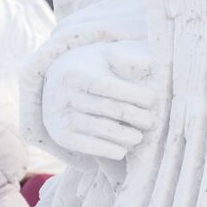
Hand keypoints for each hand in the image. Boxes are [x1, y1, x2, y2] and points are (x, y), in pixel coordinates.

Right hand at [42, 40, 156, 160]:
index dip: (133, 94)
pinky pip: (86, 146)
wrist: (53, 87)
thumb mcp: (102, 55)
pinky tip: (123, 150)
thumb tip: (149, 65)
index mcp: (74, 73)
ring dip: (124, 136)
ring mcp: (60, 116)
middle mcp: (64, 95)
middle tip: (150, 121)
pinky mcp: (60, 136)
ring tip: (139, 137)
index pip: (108, 86)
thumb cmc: (88, 70)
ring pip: (99, 128)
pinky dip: (106, 150)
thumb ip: (124, 57)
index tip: (152, 99)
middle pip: (106, 108)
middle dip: (133, 116)